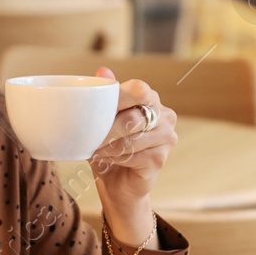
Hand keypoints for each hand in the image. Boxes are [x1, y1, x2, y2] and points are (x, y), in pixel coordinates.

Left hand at [89, 68, 176, 246]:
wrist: (117, 184)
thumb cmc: (109, 148)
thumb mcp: (102, 120)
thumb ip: (104, 96)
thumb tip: (102, 70)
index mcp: (151, 99)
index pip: (139, 90)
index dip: (118, 97)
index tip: (95, 108)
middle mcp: (165, 115)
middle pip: (134, 116)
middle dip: (108, 128)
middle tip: (89, 136)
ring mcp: (167, 137)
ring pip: (132, 138)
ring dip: (108, 145)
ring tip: (93, 149)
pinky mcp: (161, 158)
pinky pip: (134, 155)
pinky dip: (114, 158)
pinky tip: (104, 160)